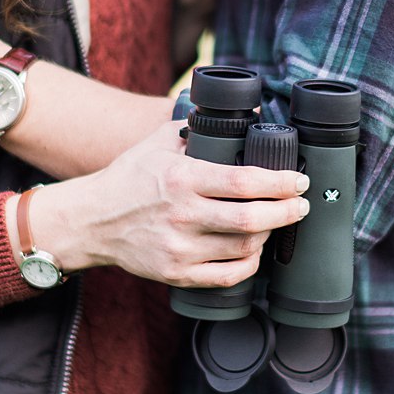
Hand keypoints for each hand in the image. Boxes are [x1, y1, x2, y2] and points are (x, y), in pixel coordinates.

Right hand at [35, 123, 310, 287]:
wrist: (92, 220)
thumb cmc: (130, 177)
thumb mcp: (159, 142)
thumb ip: (198, 128)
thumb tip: (246, 117)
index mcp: (182, 178)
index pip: (245, 182)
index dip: (281, 182)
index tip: (299, 180)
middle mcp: (182, 215)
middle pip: (252, 220)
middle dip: (288, 212)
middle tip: (301, 205)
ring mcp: (179, 248)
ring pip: (244, 248)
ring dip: (269, 235)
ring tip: (276, 222)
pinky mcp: (176, 274)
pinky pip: (228, 276)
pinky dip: (250, 264)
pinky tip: (255, 250)